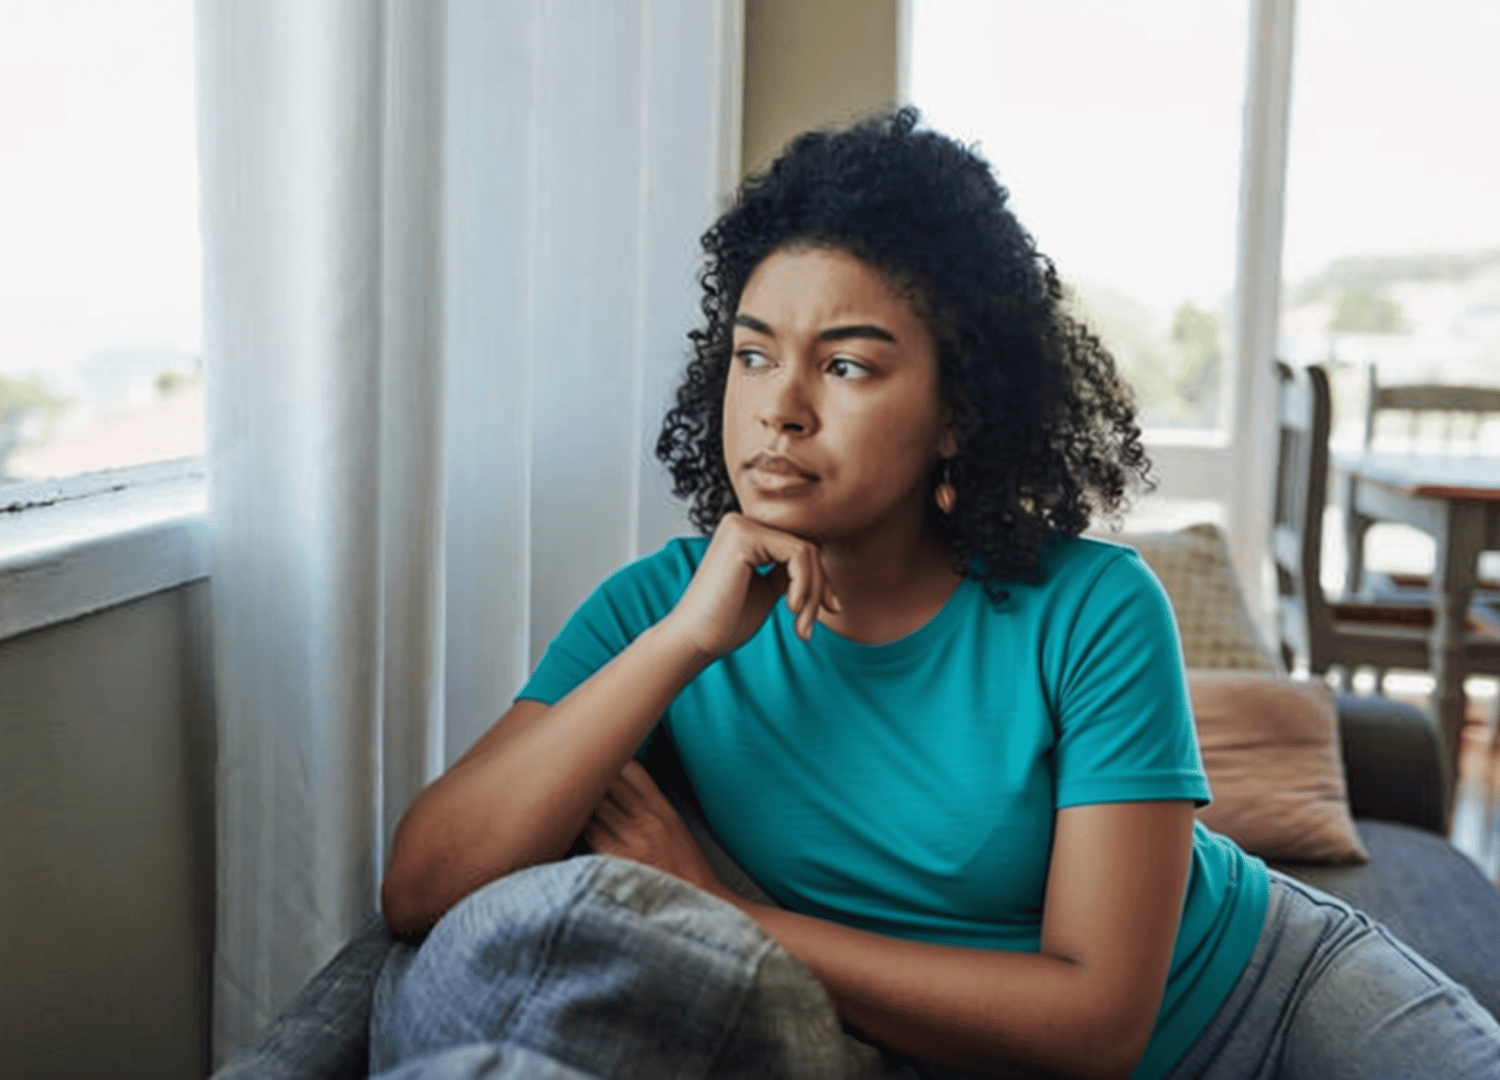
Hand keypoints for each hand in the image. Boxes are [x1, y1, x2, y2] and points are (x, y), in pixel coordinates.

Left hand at [583, 760, 732, 901]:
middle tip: (571, 778)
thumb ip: (653, 810)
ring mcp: (633, 839)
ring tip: (568, 804)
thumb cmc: (687, 873)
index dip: (612, 761)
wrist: (702, 907)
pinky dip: (582, 829)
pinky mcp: (619, 859)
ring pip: (596, 806)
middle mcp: (648, 820)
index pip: (634, 771)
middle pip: (610, 784)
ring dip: (582, 805)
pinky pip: (591, 833)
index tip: (597, 761)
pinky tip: (573, 831)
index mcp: (664, 810)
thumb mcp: (677, 832)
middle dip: (591, 780)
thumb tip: (627, 795)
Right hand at [662, 512, 840, 659]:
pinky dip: (805, 585)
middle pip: (807, 545)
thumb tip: (821, 562)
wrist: (694, 640)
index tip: (826, 610)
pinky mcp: (744, 536)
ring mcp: (742, 525)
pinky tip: (791, 609)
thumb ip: (788, 572)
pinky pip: (798, 554)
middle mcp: (742, 522)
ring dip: (813, 593)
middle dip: (818, 588)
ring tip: (802, 625)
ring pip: (807, 550)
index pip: (800, 545)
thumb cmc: (726, 622)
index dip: (819, 579)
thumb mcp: (767, 590)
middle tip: (810, 625)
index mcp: (745, 533)